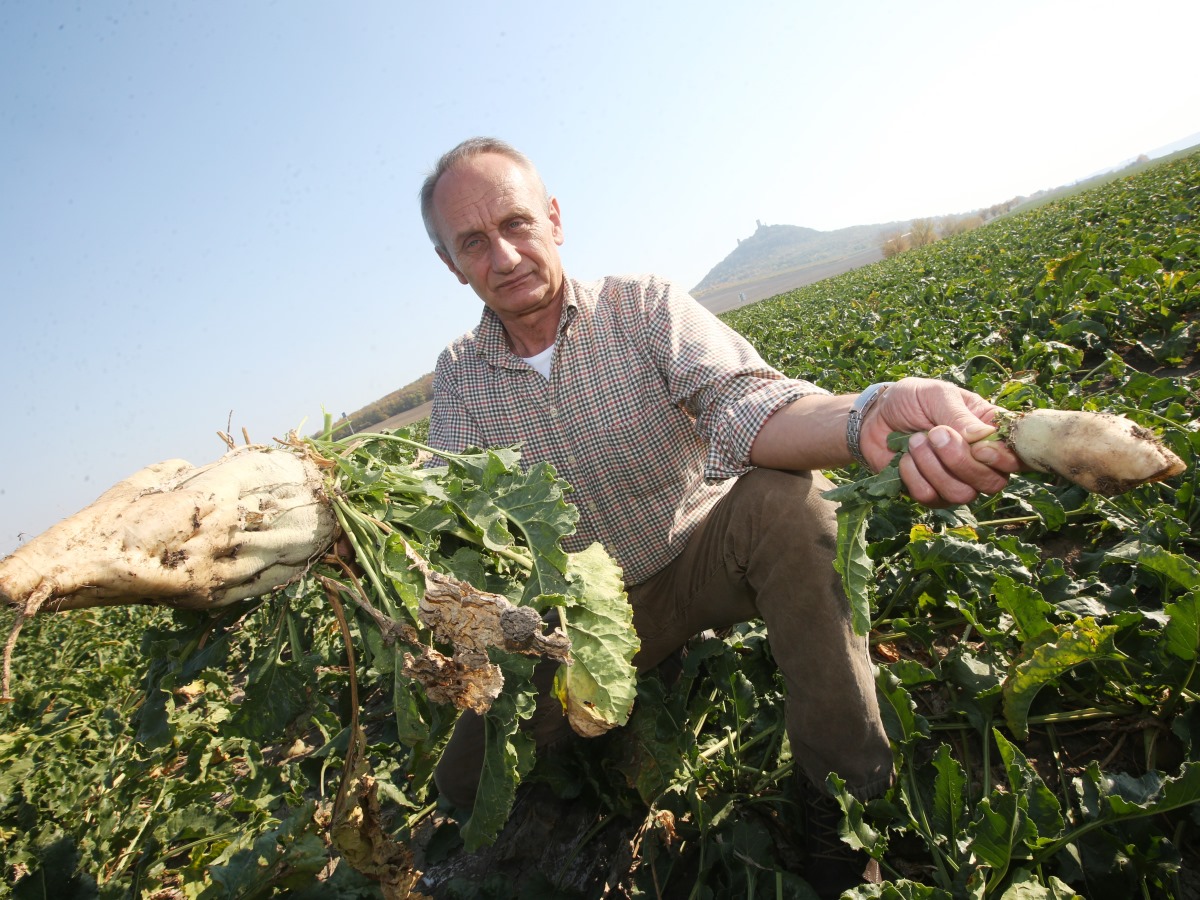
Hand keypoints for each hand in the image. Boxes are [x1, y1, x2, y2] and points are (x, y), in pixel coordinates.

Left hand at [859, 377, 1021, 506]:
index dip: (1003, 459)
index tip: (979, 447)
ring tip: (915, 441)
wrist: (874, 417)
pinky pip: (931, 498)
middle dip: (960, 461)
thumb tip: (982, 436)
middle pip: (992, 483)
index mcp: (990, 432)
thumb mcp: (935, 395)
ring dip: (933, 467)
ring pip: (961, 494)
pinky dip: (913, 476)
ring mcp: (956, 480)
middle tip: (935, 434)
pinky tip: (904, 459)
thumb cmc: (911, 400)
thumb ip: (958, 414)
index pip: (1018, 457)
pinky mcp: (930, 494)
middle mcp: (979, 461)